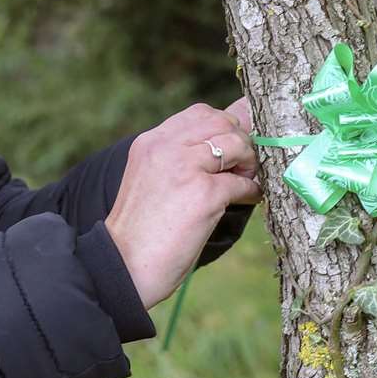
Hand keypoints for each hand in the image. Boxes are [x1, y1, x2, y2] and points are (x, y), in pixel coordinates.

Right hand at [104, 97, 261, 309]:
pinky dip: (252, 191)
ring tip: (244, 182)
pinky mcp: (204, 194)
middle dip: (241, 141)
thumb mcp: (151, 180)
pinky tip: (247, 200)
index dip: (224, 127)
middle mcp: (166, 147)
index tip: (231, 149)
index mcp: (150, 142)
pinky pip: (243, 182)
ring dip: (249, 163)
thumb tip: (219, 144)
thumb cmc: (140, 230)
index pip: (199, 113)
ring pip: (236, 144)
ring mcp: (185, 167)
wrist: (123, 264)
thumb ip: (177, 159)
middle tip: (242, 167)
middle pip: (222, 121)